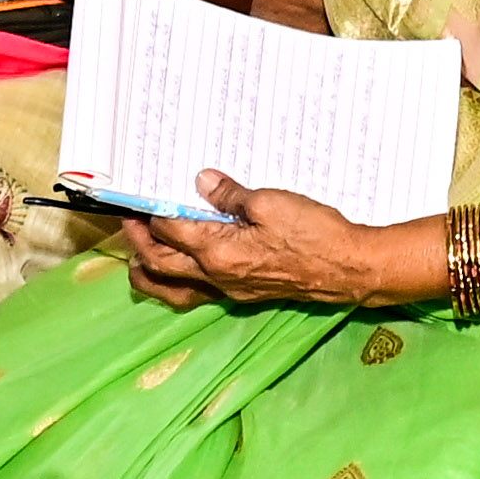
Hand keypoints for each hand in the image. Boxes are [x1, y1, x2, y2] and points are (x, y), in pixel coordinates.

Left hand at [112, 175, 421, 310]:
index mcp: (219, 251)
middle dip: (139, 241)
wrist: (349, 269)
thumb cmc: (315, 234)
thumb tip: (201, 183)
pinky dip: (176, 285)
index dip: (151, 210)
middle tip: (130, 220)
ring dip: (149, 274)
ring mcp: (229, 290)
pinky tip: (179, 273)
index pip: (170, 229)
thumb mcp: (273, 202)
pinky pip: (196, 295)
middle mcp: (217, 276)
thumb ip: (232, 195)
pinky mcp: (243, 294)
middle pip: (161, 262)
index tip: (140, 195)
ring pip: (173, 289)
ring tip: (136, 260)